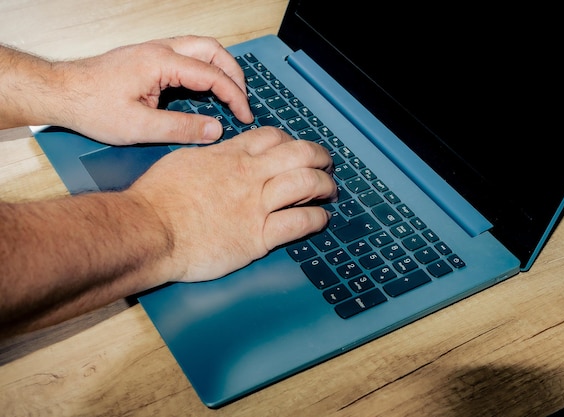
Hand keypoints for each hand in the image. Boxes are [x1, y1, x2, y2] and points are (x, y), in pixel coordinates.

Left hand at [51, 35, 252, 144]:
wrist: (62, 92)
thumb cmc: (92, 106)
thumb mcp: (139, 127)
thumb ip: (182, 129)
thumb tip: (215, 130)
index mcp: (161, 62)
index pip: (212, 75)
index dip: (234, 96)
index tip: (244, 116)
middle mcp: (160, 49)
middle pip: (212, 50)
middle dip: (234, 74)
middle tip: (243, 100)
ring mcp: (154, 50)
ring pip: (201, 48)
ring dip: (220, 67)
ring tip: (231, 92)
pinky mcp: (148, 57)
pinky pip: (187, 55)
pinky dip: (205, 68)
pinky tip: (205, 88)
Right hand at [127, 127, 336, 282]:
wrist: (149, 230)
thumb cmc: (158, 198)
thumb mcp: (184, 160)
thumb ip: (211, 156)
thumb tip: (221, 153)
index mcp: (230, 155)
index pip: (273, 137)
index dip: (290, 141)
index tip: (295, 150)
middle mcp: (249, 175)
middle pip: (299, 154)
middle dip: (319, 157)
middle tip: (326, 165)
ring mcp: (255, 205)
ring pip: (306, 183)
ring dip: (325, 185)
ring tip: (330, 191)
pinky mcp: (257, 236)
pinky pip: (299, 223)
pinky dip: (317, 219)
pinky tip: (322, 219)